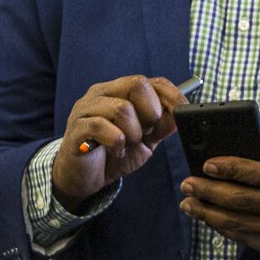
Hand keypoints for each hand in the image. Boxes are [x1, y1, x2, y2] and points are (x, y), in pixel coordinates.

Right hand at [54, 74, 185, 210]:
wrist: (85, 178)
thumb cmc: (113, 153)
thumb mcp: (145, 141)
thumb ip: (161, 127)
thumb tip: (179, 115)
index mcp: (120, 92)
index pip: (151, 81)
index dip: (171, 95)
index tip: (183, 112)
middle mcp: (102, 93)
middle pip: (138, 84)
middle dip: (151, 113)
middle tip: (146, 133)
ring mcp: (86, 108)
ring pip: (122, 108)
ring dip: (133, 133)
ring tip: (127, 145)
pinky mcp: (77, 127)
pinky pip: (101, 126)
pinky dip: (116, 142)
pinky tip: (116, 151)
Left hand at [179, 132, 259, 253]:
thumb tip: (247, 140)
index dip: (232, 169)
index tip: (207, 165)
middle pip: (244, 201)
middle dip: (210, 192)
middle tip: (188, 183)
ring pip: (239, 223)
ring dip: (208, 213)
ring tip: (189, 203)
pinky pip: (244, 238)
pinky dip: (221, 227)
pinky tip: (207, 216)